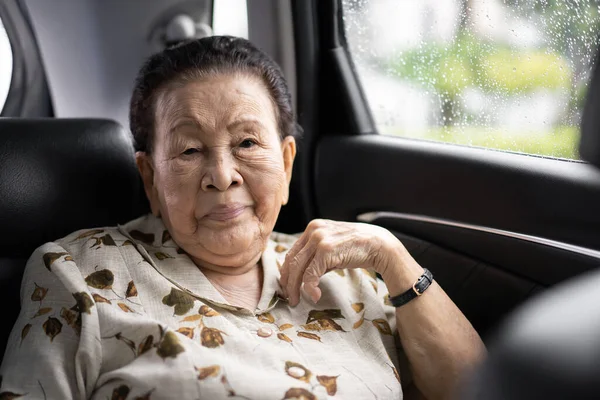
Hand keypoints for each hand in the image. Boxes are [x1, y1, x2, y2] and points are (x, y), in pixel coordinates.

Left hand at [279, 219, 403, 305]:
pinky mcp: (326, 250)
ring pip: (298, 268)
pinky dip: (309, 287)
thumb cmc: (357, 248)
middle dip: (288, 282)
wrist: (379, 244)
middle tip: (289, 297)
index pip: (293, 252)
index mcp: (313, 227)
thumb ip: (317, 256)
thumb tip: (302, 276)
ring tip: (297, 300)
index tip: (287, 286)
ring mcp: (319, 239)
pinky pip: (310, 273)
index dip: (287, 271)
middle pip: (292, 260)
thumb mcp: (333, 247)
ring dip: (295, 287)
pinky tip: (315, 296)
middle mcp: (313, 230)